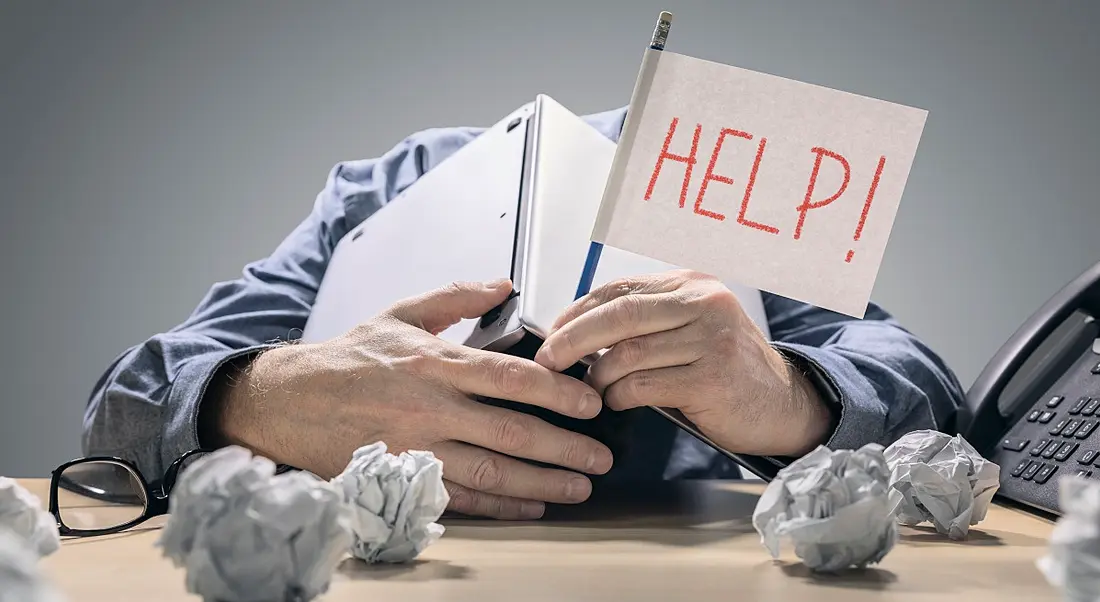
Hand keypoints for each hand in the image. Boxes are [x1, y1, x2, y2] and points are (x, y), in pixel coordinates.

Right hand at [208, 279, 613, 519]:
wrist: (290, 401)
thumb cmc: (349, 359)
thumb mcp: (401, 312)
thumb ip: (456, 297)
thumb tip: (504, 284)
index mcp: (435, 362)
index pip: (510, 377)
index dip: (557, 391)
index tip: (591, 402)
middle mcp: (431, 407)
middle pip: (511, 431)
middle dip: (565, 447)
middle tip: (601, 457)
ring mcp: (418, 447)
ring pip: (492, 472)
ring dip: (542, 484)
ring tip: (580, 488)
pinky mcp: (404, 478)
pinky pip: (461, 498)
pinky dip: (500, 506)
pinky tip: (531, 507)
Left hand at [533, 270, 833, 457]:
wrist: (782, 403)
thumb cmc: (726, 369)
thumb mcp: (690, 330)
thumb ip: (646, 323)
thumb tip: (576, 330)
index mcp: (692, 285)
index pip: (620, 290)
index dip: (579, 311)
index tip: (554, 331)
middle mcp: (704, 304)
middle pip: (619, 315)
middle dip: (573, 339)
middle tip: (549, 359)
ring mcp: (710, 340)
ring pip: (628, 353)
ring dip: (598, 376)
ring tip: (591, 390)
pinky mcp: (710, 378)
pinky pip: (644, 385)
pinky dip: (621, 396)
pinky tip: (619, 402)